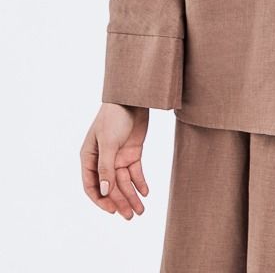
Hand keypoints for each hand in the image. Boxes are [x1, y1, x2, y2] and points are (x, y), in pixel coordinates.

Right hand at [80, 103, 149, 218]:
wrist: (132, 97)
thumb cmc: (114, 117)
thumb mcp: (109, 142)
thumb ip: (106, 167)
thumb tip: (104, 191)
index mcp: (89, 158)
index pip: (91, 186)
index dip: (101, 200)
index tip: (112, 211)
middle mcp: (102, 160)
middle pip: (110, 187)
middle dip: (120, 202)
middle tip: (131, 216)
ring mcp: (118, 157)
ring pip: (124, 182)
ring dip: (132, 196)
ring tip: (141, 210)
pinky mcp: (132, 152)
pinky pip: (135, 172)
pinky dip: (140, 183)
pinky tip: (146, 193)